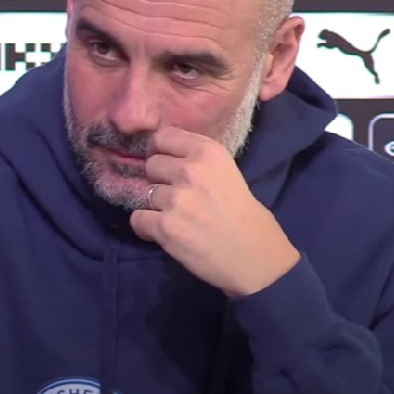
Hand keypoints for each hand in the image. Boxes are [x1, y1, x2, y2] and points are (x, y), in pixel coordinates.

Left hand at [130, 126, 300, 296]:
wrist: (256, 257)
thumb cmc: (245, 215)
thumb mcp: (227, 171)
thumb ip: (198, 160)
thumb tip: (165, 155)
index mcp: (208, 152)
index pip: (163, 136)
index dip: (161, 151)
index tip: (166, 164)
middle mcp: (190, 170)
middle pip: (151, 164)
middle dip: (158, 179)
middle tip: (175, 196)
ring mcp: (176, 198)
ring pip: (144, 193)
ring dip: (155, 205)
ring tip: (176, 218)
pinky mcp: (165, 226)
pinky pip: (138, 218)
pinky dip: (146, 227)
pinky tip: (164, 232)